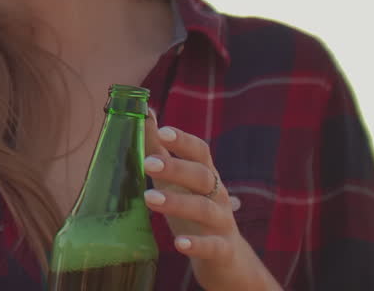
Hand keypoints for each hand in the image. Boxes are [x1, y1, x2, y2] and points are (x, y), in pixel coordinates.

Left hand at [143, 112, 280, 290]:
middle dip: (176, 168)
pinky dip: (197, 244)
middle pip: (202, 176)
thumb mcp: (178, 181)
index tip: (162, 130)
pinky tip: (179, 244)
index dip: (183, 140)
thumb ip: (161, 151)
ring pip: (204, 209)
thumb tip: (146, 114)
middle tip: (148, 164)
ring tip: (149, 198)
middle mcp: (218, 195)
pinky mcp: (223, 250)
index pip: (200, 151)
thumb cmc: (194, 211)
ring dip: (178, 203)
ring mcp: (222, 222)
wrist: (226, 259)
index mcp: (206, 175)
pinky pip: (213, 246)